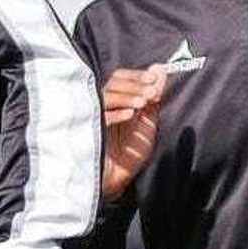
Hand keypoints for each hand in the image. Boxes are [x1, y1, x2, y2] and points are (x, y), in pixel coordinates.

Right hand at [100, 65, 166, 199]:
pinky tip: (131, 115)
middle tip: (152, 92)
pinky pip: (99, 118)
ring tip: (144, 103)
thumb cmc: (130, 152)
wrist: (119, 179)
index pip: (119, 78)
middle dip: (135, 85)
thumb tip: (159, 68)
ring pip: (105, 96)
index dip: (136, 76)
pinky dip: (116, 114)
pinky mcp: (88, 133)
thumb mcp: (147, 121)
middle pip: (112, 83)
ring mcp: (93, 118)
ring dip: (127, 96)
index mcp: (114, 101)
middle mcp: (101, 106)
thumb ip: (153, 96)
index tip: (153, 80)